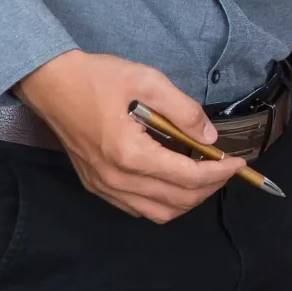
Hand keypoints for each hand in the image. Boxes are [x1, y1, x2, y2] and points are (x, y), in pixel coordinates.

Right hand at [15, 49, 242, 222]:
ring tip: (205, 176)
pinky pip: (137, 208)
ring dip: (188, 200)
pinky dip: (164, 202)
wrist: (51, 84)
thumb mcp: (148, 81)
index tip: (240, 163)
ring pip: (158, 213)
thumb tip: (210, 137)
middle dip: (210, 188)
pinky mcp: (96, 185)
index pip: (188, 177)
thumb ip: (184, 111)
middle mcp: (116, 179)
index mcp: (130, 154)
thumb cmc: (98, 78)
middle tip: (226, 168)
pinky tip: (174, 180)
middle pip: (177, 201)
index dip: (220, 173)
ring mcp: (103, 186)